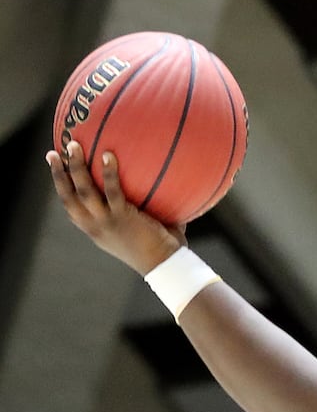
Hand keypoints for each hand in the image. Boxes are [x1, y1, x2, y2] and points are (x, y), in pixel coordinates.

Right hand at [48, 141, 185, 274]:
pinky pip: (112, 190)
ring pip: (83, 190)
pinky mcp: (122, 218)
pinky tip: (108, 154)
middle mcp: (95, 227)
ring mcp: (107, 222)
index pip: (72, 208)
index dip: (61, 188)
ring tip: (74, 145)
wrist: (166, 266)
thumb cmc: (163, 250)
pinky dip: (108, 172)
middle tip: (54, 152)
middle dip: (58, 174)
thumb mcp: (143, 231)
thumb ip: (144, 211)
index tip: (56, 169)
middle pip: (68, 197)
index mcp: (96, 231)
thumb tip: (163, 188)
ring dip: (76, 167)